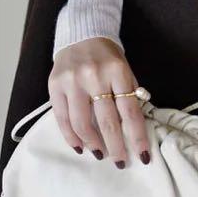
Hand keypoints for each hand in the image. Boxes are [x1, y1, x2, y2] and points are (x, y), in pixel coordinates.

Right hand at [47, 37, 150, 168]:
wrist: (81, 34)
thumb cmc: (107, 57)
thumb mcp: (125, 69)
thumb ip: (129, 94)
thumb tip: (136, 127)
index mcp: (117, 71)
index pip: (130, 111)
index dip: (137, 136)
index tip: (143, 156)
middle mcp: (94, 76)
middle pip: (107, 121)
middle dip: (116, 147)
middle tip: (120, 162)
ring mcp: (72, 81)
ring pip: (82, 123)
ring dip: (93, 144)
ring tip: (101, 154)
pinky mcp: (54, 86)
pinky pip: (62, 118)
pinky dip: (71, 136)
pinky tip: (80, 147)